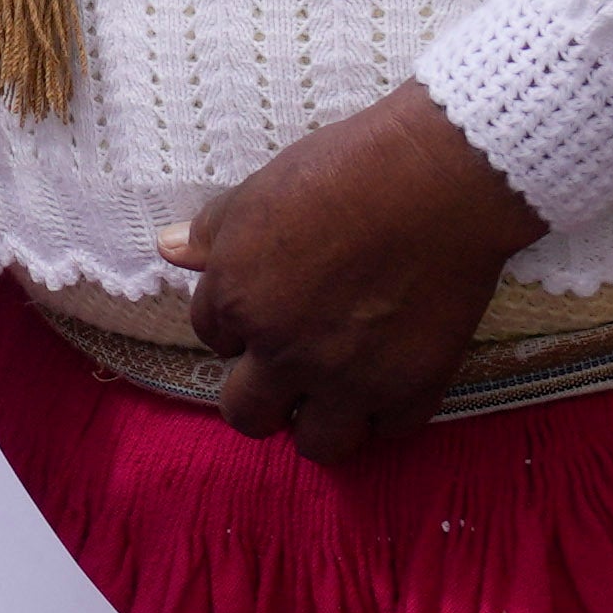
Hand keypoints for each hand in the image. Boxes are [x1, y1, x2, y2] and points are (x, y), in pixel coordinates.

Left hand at [159, 84, 543, 461]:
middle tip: (287, 371)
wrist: (442, 177)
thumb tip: (170, 248)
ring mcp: (348, 378)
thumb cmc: (349, 168)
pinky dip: (388, 411)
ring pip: (316, 445)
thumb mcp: (263, 187)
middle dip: (260, 397)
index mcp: (239, 300)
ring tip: (334, 394)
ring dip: (318, 423)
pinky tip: (390, 380)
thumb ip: (214, 230)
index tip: (265, 310)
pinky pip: (390, 429)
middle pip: (248, 415)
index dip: (237, 326)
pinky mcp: (411, 386)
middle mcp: (284, 351)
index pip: (212, 339)